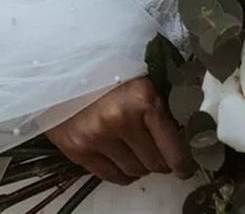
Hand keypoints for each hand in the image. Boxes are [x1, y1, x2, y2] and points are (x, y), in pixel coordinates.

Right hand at [45, 76, 193, 186]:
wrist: (59, 68)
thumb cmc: (105, 68)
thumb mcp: (138, 77)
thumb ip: (156, 103)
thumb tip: (179, 132)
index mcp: (143, 97)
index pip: (171, 145)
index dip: (182, 162)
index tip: (185, 167)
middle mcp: (121, 119)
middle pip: (154, 162)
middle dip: (161, 162)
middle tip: (161, 156)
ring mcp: (98, 137)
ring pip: (134, 171)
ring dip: (141, 167)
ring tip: (139, 154)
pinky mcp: (79, 150)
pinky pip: (112, 176)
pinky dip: (123, 173)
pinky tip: (123, 161)